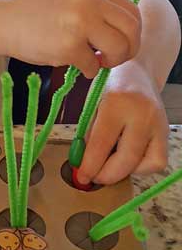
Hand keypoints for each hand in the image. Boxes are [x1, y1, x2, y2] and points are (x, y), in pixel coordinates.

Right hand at [4, 0, 140, 77]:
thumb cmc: (35, 14)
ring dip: (111, 61)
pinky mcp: (69, 46)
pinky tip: (73, 64)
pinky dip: (86, 70)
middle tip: (112, 58)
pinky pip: (92, 66)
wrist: (2, 21)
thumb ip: (96, 7)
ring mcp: (80, 23)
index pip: (133, 11)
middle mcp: (90, 1)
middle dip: (128, 49)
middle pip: (133, 30)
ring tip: (95, 62)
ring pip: (119, 49)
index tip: (121, 43)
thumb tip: (125, 33)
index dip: (132, 32)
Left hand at [76, 63, 168, 184]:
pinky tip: (128, 157)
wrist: (137, 72)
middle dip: (107, 175)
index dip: (90, 165)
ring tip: (111, 162)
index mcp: (117, 102)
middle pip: (126, 159)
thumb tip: (83, 164)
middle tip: (95, 177)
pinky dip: (141, 167)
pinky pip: (157, 162)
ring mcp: (158, 123)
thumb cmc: (110, 87)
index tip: (82, 177)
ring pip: (145, 165)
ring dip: (125, 171)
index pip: (102, 143)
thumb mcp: (93, 104)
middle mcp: (142, 114)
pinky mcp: (167, 132)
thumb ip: (88, 134)